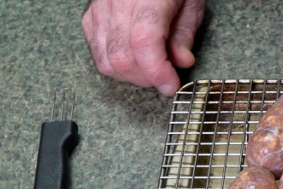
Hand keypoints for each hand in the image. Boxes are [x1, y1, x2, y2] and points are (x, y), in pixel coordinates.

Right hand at [82, 0, 206, 95]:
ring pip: (107, 60)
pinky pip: (98, 52)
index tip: (171, 85)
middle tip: (166, 77)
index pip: (144, 42)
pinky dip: (116, 65)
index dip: (157, 71)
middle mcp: (118, 3)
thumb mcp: (191, 3)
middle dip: (148, 78)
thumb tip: (181, 62)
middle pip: (123, 57)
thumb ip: (184, 33)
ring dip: (132, 77)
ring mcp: (100, 10)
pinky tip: (134, 61)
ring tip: (152, 70)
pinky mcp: (91, 16)